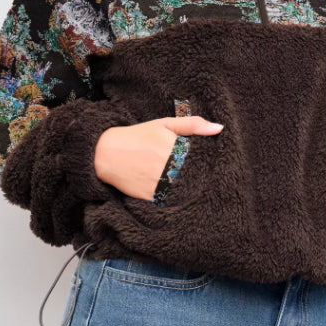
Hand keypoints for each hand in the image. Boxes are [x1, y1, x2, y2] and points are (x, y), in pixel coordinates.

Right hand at [94, 116, 223, 199]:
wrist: (106, 153)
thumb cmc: (138, 136)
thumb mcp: (164, 124)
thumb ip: (193, 124)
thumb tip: (219, 128)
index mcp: (175, 147)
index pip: (204, 158)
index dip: (209, 161)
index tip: (212, 163)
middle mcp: (169, 166)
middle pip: (197, 175)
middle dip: (201, 176)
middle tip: (199, 176)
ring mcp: (160, 183)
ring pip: (186, 189)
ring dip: (191, 188)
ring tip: (188, 184)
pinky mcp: (151, 197)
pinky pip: (171, 201)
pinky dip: (177, 198)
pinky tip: (178, 194)